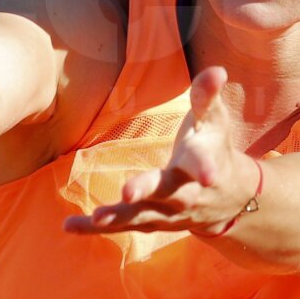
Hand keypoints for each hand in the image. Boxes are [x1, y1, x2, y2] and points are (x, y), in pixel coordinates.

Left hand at [63, 66, 257, 236]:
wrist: (230, 199)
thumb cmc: (214, 148)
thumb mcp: (214, 122)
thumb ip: (207, 96)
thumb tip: (217, 70)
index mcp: (201, 165)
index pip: (204, 163)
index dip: (206, 166)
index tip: (207, 174)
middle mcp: (185, 194)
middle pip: (167, 194)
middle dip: (148, 191)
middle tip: (127, 193)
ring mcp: (168, 213)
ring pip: (142, 217)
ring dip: (118, 217)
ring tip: (95, 217)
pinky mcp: (151, 223)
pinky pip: (123, 227)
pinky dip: (96, 228)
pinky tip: (68, 226)